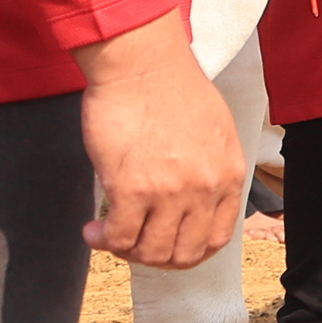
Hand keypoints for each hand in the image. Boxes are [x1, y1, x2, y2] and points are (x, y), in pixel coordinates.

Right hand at [74, 14, 247, 268]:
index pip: (216, 238)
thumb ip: (210, 168)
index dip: (188, 252)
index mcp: (228, 174)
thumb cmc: (173, 89)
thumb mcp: (214, 131)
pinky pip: (119, 238)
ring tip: (110, 237)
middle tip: (133, 244)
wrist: (143, 64)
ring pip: (150, 252)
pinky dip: (103, 242)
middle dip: (155, 258)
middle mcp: (204, 188)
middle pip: (183, 254)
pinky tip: (92, 231)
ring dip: (126, 252)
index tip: (165, 246)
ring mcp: (170, 192)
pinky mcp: (131, 189)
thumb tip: (194, 200)